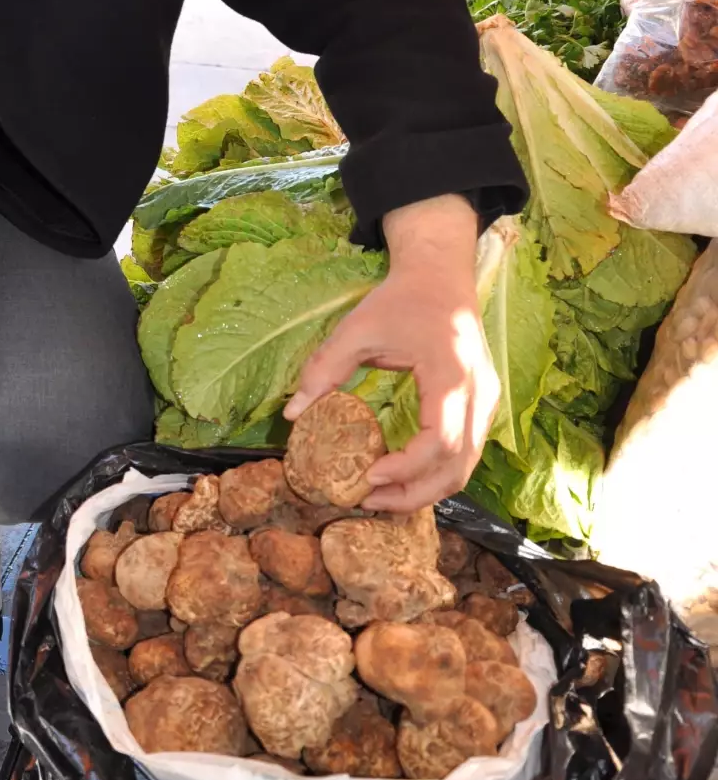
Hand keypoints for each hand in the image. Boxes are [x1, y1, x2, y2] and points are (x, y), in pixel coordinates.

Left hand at [284, 195, 495, 513]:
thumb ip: (324, 369)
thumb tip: (292, 415)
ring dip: (425, 490)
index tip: (367, 478)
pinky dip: (436, 474)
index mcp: (451, 373)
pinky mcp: (484, 407)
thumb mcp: (357, 328)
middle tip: (368, 501)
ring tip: (380, 496)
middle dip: (414, 493)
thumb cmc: (401, 300)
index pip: (440, 439)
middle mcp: (479, 394)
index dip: (406, 468)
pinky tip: (401, 477)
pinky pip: (466, 454)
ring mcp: (487, 402)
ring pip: (465, 467)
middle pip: (458, 466)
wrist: (441, 278)